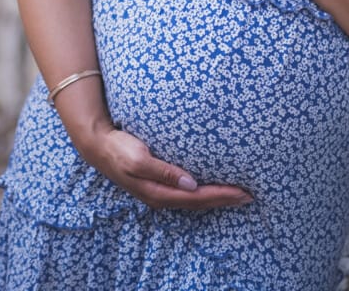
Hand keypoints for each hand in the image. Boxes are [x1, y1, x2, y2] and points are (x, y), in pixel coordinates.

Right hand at [80, 120, 252, 210]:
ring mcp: (160, 191)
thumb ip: (164, 171)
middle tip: (250, 195)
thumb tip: (191, 184)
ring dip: (217, 197)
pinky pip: (187, 192)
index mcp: (159, 192)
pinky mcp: (159, 183)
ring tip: (237, 193)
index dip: (222, 196)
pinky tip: (212, 186)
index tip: (243, 192)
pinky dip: (203, 192)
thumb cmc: (119, 149)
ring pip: (195, 200)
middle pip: (200, 203)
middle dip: (225, 199)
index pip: (198, 197)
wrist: (99, 146)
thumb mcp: (139, 158)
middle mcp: (162, 196)